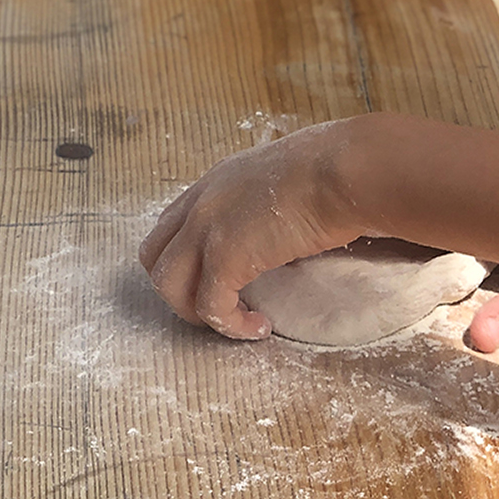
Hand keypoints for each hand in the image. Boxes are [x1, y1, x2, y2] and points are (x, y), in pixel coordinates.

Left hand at [138, 120, 362, 338]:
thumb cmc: (332, 173)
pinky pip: (210, 306)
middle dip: (178, 289)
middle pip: (155, 257)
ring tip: (234, 321)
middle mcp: (200, 203)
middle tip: (217, 306)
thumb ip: (263, 205)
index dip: (184, 260)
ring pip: (168, 285)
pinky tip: (258, 327)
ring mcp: (206, 229)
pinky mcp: (225, 257)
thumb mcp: (280, 181)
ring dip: (195, 312)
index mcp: (214, 184)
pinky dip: (230, 325)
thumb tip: (280, 232)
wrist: (343, 171)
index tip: (215, 279)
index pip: (171, 227)